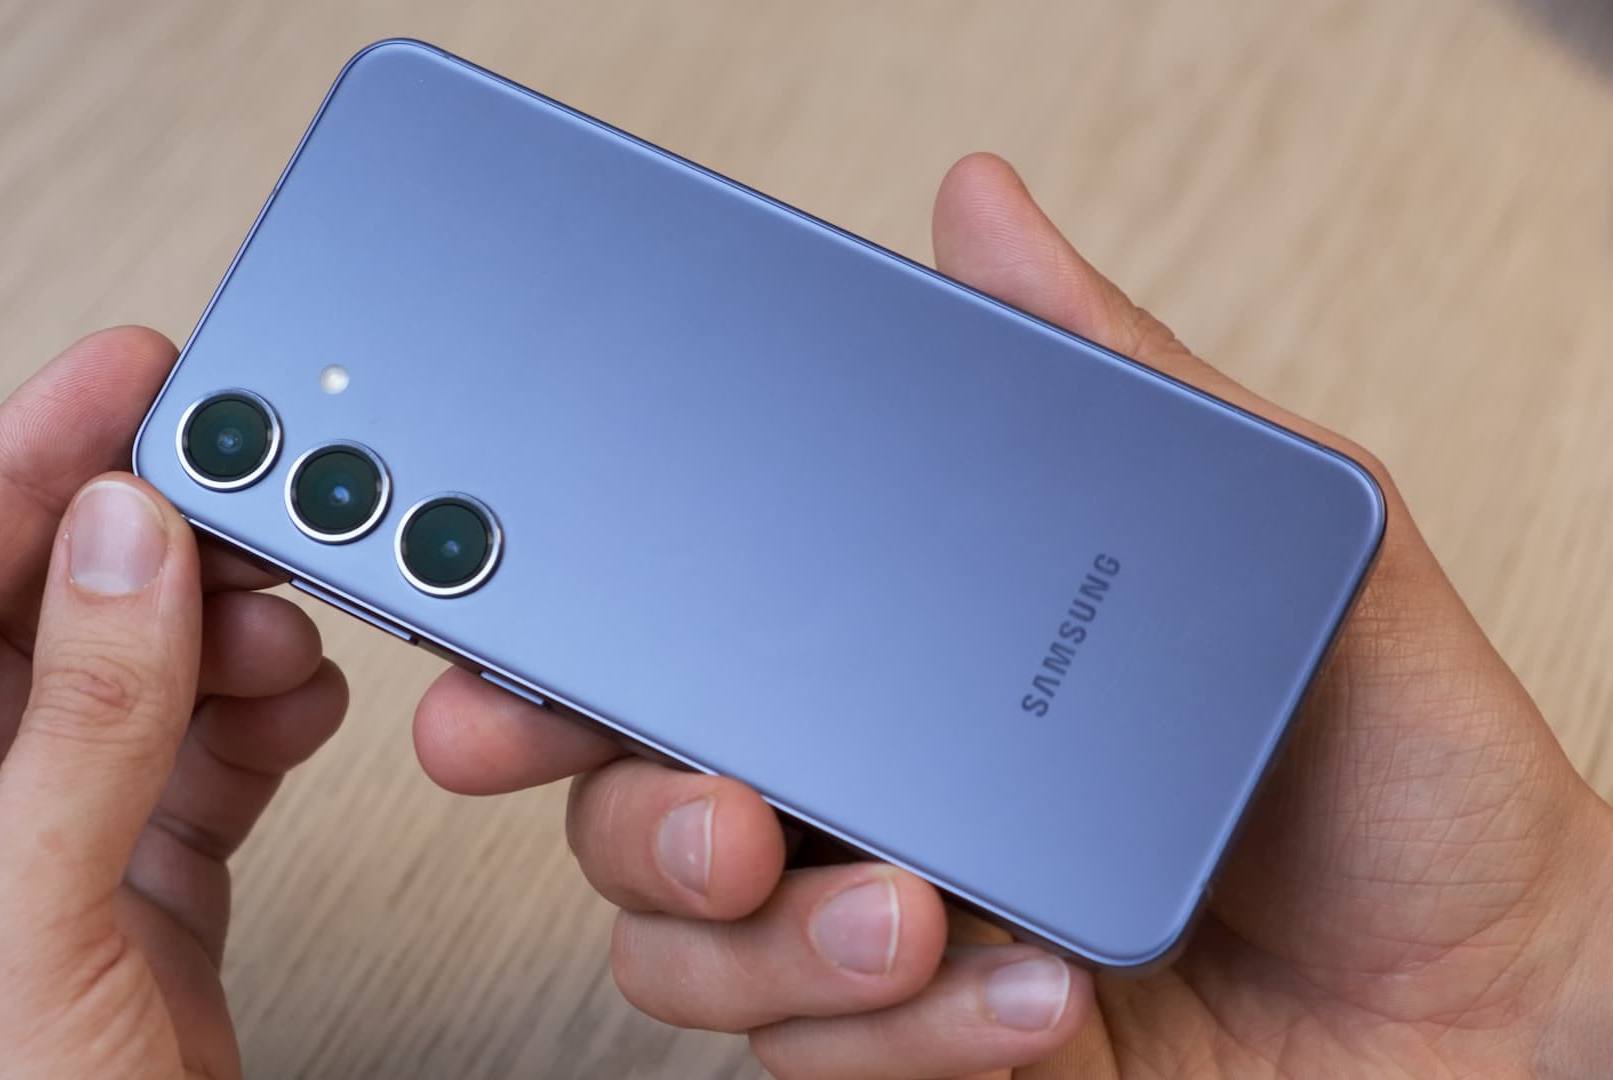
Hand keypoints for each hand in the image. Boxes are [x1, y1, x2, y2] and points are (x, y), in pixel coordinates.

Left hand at [0, 329, 343, 1078]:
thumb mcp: (20, 939)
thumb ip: (85, 727)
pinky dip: (257, 722)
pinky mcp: (131, 905)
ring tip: (285, 613)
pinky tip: (297, 695)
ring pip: (123, 688)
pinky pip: (193, 767)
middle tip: (236, 475)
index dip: (11, 471)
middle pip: (23, 628)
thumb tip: (125, 539)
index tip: (119, 378)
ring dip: (214, 638)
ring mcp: (27, 870)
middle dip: (137, 554)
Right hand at [412, 155, 1612, 1077]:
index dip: (567, 636)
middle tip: (715, 805)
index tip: (506, 632)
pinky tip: (1025, 983)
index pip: (691, 634)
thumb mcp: (1285, 521)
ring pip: (688, 949)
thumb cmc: (1392, 763)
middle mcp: (866, 793)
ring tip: (910, 905)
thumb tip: (982, 214)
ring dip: (774, 934)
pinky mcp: (923, 1057)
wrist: (1492, 994)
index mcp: (904, 659)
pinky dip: (907, 1033)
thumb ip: (1112, 371)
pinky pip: (819, 1062)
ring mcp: (884, 932)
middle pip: (630, 803)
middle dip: (625, 807)